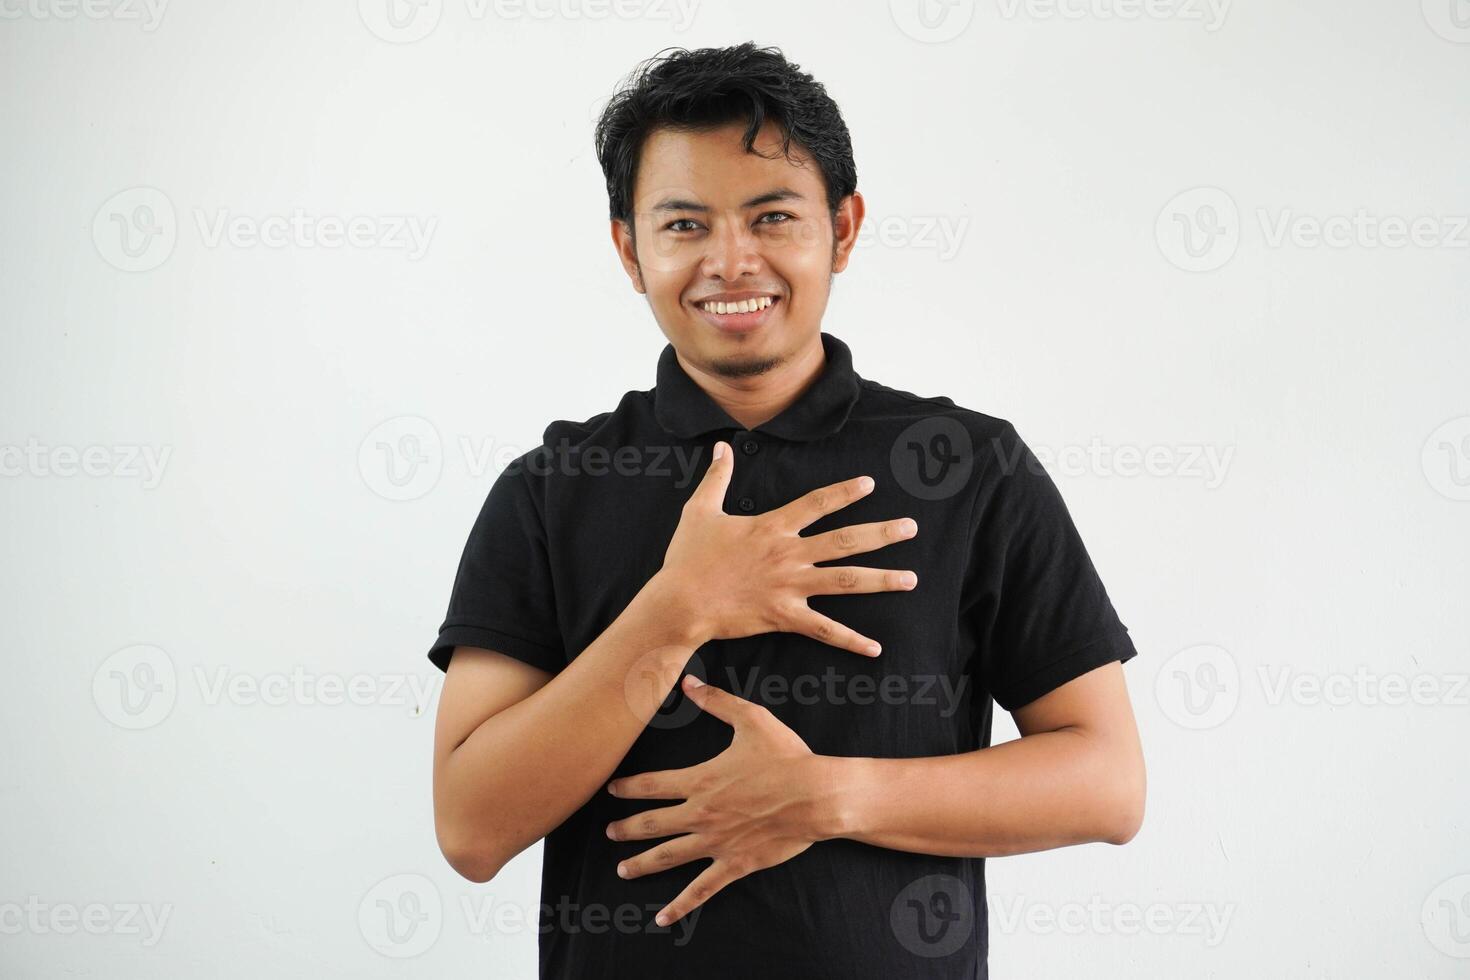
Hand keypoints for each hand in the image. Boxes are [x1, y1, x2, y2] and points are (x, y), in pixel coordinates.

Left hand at [605, 675, 836, 926]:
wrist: (817, 795)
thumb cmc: (787, 757)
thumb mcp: (751, 720)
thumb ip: (717, 702)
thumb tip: (689, 682)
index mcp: (701, 781)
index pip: (653, 785)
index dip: (628, 787)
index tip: (611, 790)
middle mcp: (701, 814)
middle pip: (652, 823)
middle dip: (627, 828)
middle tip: (609, 832)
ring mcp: (716, 842)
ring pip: (668, 857)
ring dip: (641, 863)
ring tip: (622, 870)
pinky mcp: (735, 863)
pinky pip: (701, 889)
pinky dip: (681, 905)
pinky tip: (663, 918)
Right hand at [658, 439, 918, 656]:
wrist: (680, 601)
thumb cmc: (689, 558)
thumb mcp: (700, 510)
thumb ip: (717, 477)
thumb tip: (722, 447)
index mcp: (772, 526)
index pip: (817, 503)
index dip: (845, 492)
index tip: (870, 484)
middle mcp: (789, 553)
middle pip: (845, 541)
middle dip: (882, 533)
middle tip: (911, 527)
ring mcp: (790, 586)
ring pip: (846, 581)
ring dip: (881, 580)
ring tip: (911, 578)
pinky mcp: (784, 615)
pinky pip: (825, 629)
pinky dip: (851, 640)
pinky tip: (875, 647)